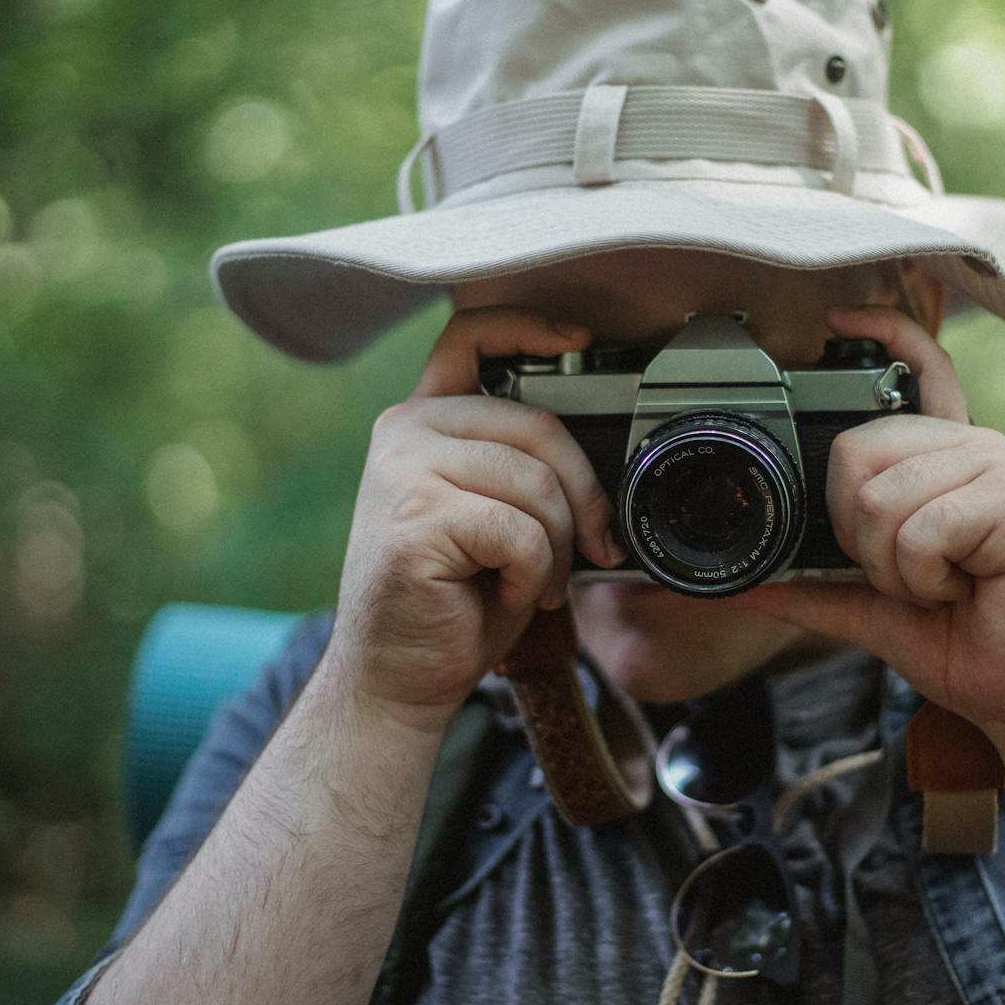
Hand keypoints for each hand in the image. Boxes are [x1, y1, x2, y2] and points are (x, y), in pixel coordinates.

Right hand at [318, 307, 624, 735]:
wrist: (397, 677)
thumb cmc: (454, 601)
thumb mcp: (494, 515)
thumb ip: (524, 466)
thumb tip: (607, 450)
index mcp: (421, 421)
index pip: (469, 338)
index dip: (529, 328)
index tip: (579, 340)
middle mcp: (404, 433)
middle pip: (537, 425)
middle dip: (585, 495)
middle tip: (593, 548)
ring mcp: (402, 472)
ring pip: (536, 484)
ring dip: (559, 547)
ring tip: (535, 581)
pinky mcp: (416, 520)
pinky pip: (521, 531)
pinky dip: (534, 573)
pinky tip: (509, 594)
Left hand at [731, 305, 1004, 753]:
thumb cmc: (977, 646)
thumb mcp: (879, 613)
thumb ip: (817, 590)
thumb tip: (743, 588)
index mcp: (947, 463)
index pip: (920, 370)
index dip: (881, 334)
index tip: (837, 319)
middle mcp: (973, 450)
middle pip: (855, 450)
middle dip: (858, 534)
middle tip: (912, 576)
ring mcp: (997, 468)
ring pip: (879, 497)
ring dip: (895, 568)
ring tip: (946, 586)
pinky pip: (918, 529)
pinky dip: (924, 578)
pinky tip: (966, 589)